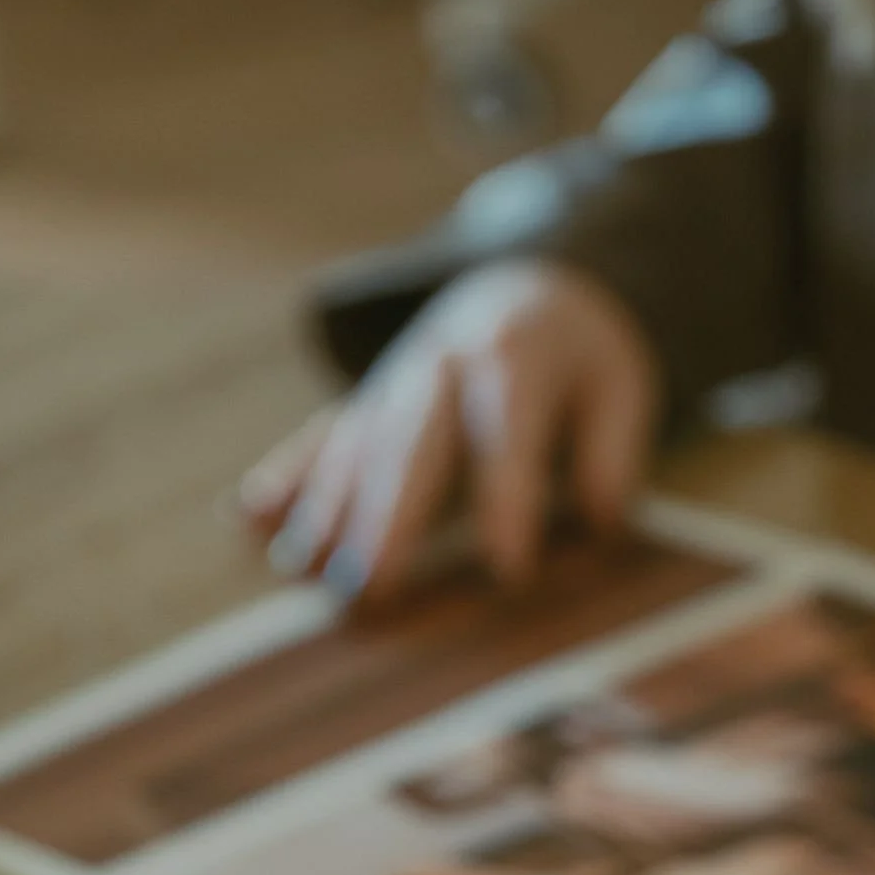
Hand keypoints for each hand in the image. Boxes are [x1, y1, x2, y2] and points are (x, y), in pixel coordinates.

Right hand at [238, 259, 660, 600]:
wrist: (525, 288)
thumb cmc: (582, 360)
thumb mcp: (621, 387)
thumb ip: (613, 452)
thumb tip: (603, 519)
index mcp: (515, 356)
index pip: (508, 434)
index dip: (509, 500)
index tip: (509, 569)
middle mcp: (441, 366)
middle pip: (411, 443)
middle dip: (388, 516)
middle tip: (371, 586)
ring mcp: (394, 384)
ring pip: (357, 446)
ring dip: (328, 510)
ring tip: (306, 572)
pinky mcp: (366, 405)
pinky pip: (321, 439)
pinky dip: (288, 477)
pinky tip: (252, 519)